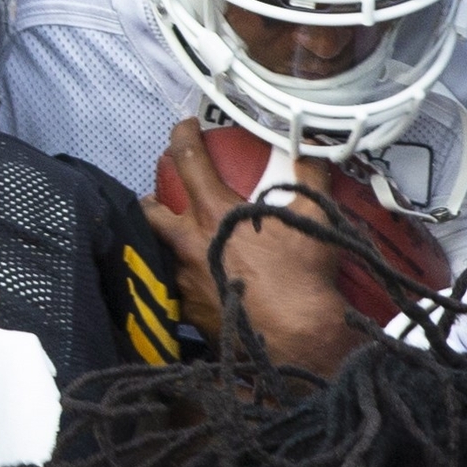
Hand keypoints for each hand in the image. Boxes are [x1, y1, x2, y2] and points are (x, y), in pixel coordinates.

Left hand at [142, 119, 341, 353]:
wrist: (297, 339)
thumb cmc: (303, 276)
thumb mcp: (314, 217)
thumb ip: (311, 175)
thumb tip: (315, 146)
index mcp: (214, 212)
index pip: (187, 160)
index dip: (182, 136)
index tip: (185, 127)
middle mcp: (188, 243)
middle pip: (151, 210)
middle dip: (153, 197)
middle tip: (162, 195)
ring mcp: (184, 280)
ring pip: (157, 251)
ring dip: (162, 241)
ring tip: (174, 240)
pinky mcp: (188, 312)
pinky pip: (175, 290)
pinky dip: (181, 281)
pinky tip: (195, 284)